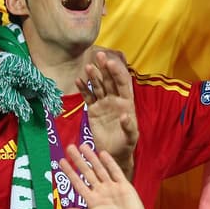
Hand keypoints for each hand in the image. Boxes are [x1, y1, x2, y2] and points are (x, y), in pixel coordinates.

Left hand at [58, 144, 151, 208]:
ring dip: (92, 158)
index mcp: (92, 201)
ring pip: (100, 170)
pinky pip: (116, 172)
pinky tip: (102, 154)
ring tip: (83, 146)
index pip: (78, 183)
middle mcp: (101, 192)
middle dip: (78, 160)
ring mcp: (112, 188)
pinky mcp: (124, 187)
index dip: (70, 172)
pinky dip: (109, 163)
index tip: (61, 162)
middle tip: (69, 147)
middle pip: (87, 173)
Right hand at [80, 50, 137, 170]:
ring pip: (98, 86)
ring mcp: (103, 103)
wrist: (113, 153)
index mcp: (126, 103)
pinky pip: (88, 96)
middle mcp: (115, 100)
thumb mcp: (130, 138)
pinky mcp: (93, 109)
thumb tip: (125, 116)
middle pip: (109, 81)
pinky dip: (83, 89)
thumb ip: (129, 127)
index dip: (117, 73)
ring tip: (88, 67)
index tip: (110, 63)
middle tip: (99, 55)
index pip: (122, 84)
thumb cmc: (125, 145)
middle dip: (105, 68)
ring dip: (93, 76)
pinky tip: (78, 80)